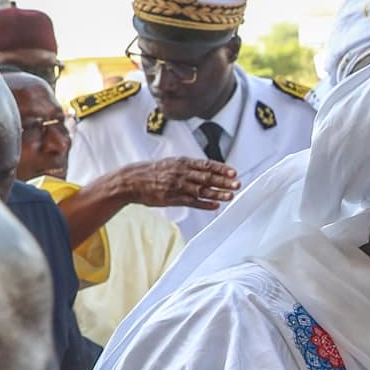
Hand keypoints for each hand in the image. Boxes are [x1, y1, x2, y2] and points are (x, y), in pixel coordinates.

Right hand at [106, 158, 237, 211]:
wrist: (132, 181)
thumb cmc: (154, 172)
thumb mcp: (172, 163)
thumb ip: (190, 167)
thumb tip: (210, 169)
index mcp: (182, 163)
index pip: (205, 165)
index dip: (221, 168)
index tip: (233, 172)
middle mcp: (181, 174)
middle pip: (206, 178)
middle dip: (223, 181)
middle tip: (237, 184)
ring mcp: (177, 187)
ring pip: (201, 191)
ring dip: (217, 194)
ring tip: (230, 196)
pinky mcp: (173, 199)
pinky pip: (192, 202)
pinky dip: (204, 204)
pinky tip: (215, 206)